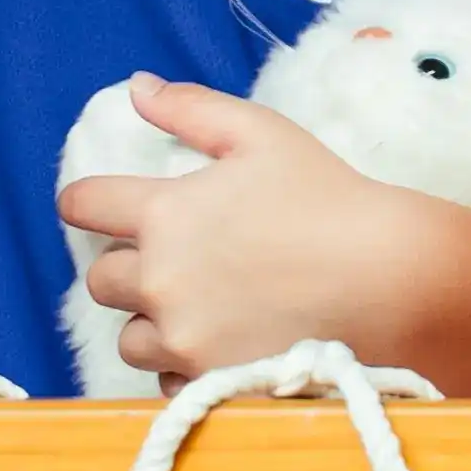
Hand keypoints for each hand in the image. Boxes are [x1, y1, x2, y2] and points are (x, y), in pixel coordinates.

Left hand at [56, 83, 449, 379]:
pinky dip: (185, 367)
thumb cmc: (328, 198)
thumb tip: (135, 88)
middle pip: (100, 279)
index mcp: (163, 214)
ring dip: (152, 321)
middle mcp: (159, 280)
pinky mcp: (207, 382)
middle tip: (175, 260)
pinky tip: (223, 345)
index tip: (106, 208)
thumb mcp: (262, 134)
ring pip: (130, 337)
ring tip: (200, 308)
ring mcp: (181, 339)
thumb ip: (190, 108)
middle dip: (127, 266)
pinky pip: (168, 382)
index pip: (81, 205)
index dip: (88, 202)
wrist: (389, 280)